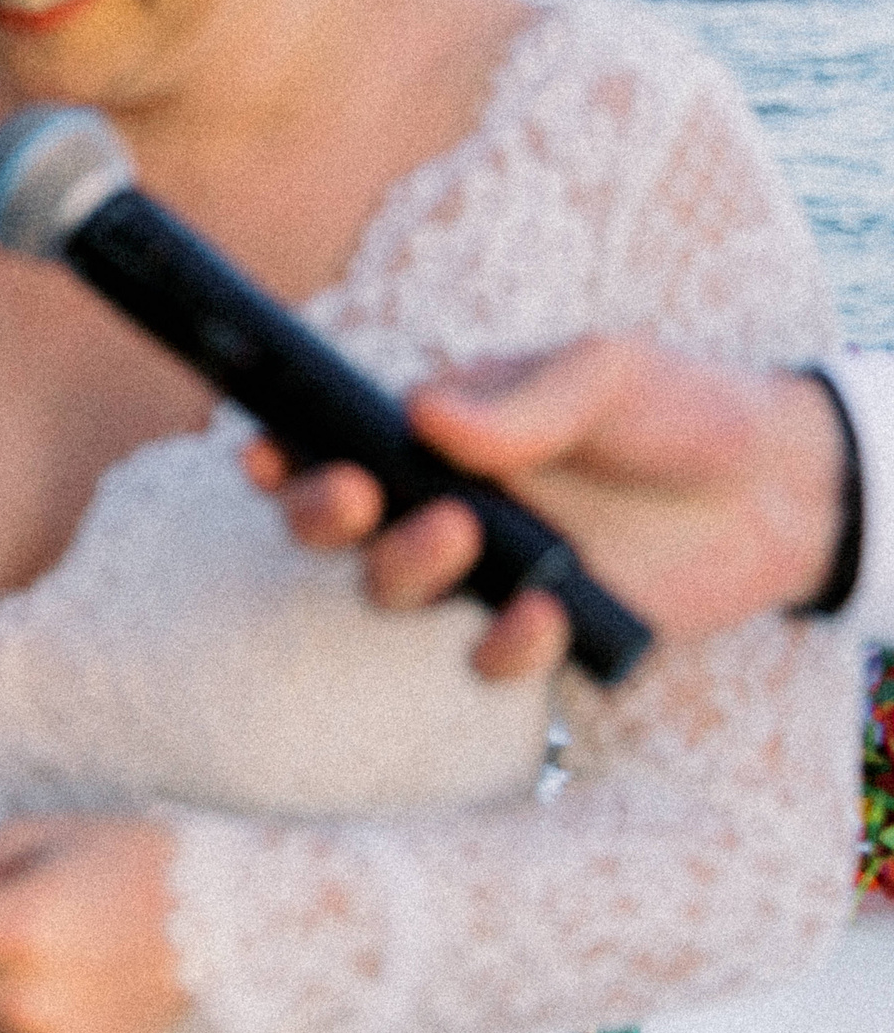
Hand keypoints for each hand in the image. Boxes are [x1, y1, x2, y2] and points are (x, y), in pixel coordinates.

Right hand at [243, 335, 847, 679]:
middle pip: (327, 523)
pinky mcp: (536, 630)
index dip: (273, 448)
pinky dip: (504, 647)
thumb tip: (421, 411)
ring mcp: (480, 570)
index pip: (325, 435)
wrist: (776, 487)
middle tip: (355, 499)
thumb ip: (519, 401)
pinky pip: (485, 660)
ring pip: (389, 591)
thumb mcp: (602, 372)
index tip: (256, 451)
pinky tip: (547, 616)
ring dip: (403, 568)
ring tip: (463, 536)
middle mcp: (436, 500)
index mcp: (432, 429)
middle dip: (318, 514)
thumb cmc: (674, 407)